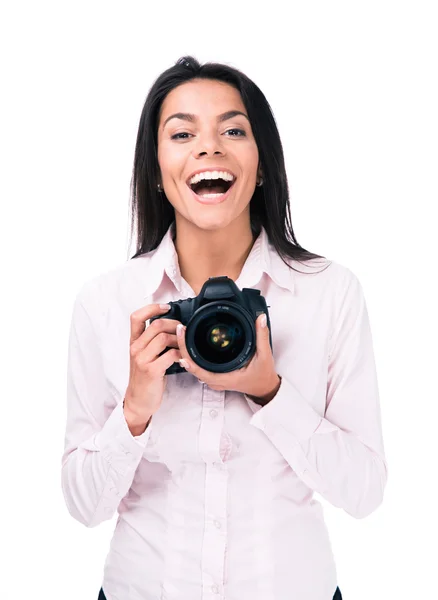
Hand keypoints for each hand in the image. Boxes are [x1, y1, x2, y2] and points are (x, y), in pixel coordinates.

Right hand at [123, 303, 182, 433]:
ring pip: (164, 338)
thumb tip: (173, 326)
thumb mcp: (144, 356)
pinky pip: (170, 355)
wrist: (139, 400)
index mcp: (134, 343)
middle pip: (156, 325)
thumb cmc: (145, 377)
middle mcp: (135, 349)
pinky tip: (184, 358)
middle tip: (183, 330)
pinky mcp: (151, 371)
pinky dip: (181, 354)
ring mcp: (142, 360)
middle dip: (174, 324)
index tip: (166, 307)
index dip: (152, 308)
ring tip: (184, 345)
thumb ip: (153, 341)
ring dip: (179, 339)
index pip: (136, 317)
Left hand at [176, 313, 280, 403]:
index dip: (188, 355)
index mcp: (225, 377)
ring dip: (186, 352)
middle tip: (180, 330)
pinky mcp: (215, 376)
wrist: (264, 388)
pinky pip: (199, 368)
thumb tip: (261, 319)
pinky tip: (189, 344)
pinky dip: (192, 356)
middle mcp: (216, 381)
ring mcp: (214, 379)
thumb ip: (262, 336)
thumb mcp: (265, 355)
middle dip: (183, 348)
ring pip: (193, 368)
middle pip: (192, 367)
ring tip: (182, 334)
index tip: (183, 339)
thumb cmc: (263, 375)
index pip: (199, 370)